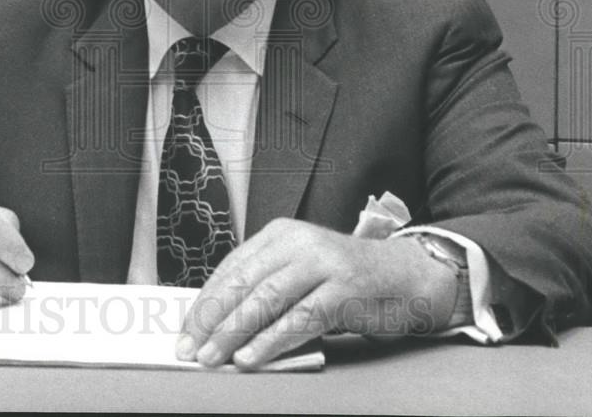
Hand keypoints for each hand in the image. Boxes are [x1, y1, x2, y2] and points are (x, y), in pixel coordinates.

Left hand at [176, 218, 457, 369]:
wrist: (405, 275)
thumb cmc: (346, 278)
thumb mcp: (300, 270)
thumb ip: (265, 286)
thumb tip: (216, 321)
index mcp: (281, 234)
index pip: (232, 267)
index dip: (205, 301)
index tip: (186, 329)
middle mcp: (299, 242)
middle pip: (244, 282)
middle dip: (212, 318)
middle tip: (190, 348)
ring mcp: (323, 263)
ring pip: (267, 299)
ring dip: (234, 332)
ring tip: (213, 356)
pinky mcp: (345, 289)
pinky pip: (299, 319)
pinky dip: (271, 341)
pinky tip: (251, 356)